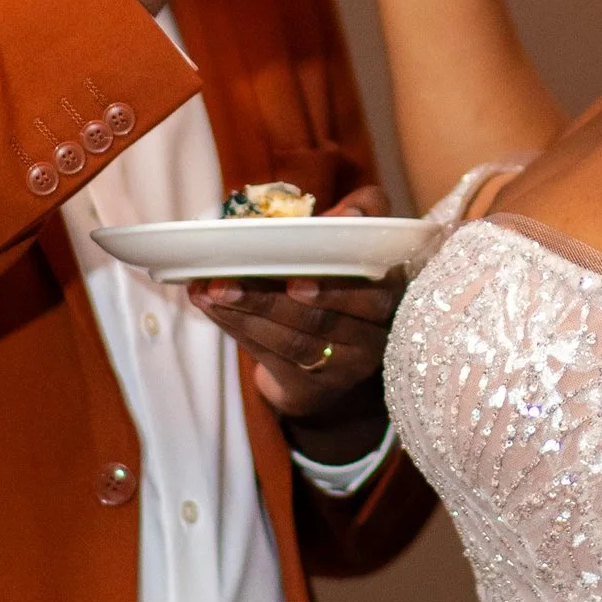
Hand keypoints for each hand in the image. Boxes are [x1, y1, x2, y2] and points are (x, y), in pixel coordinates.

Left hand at [189, 186, 399, 422]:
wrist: (337, 351)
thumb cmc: (343, 278)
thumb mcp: (358, 242)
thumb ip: (360, 217)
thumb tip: (349, 214)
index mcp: (392, 293)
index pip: (369, 293)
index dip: (332, 289)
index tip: (294, 279)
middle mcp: (376, 335)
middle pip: (323, 321)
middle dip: (270, 302)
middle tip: (227, 283)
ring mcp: (345, 366)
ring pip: (294, 342)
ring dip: (244, 315)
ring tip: (210, 291)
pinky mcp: (314, 387)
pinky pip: (272, 358)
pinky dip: (237, 329)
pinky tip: (210, 306)